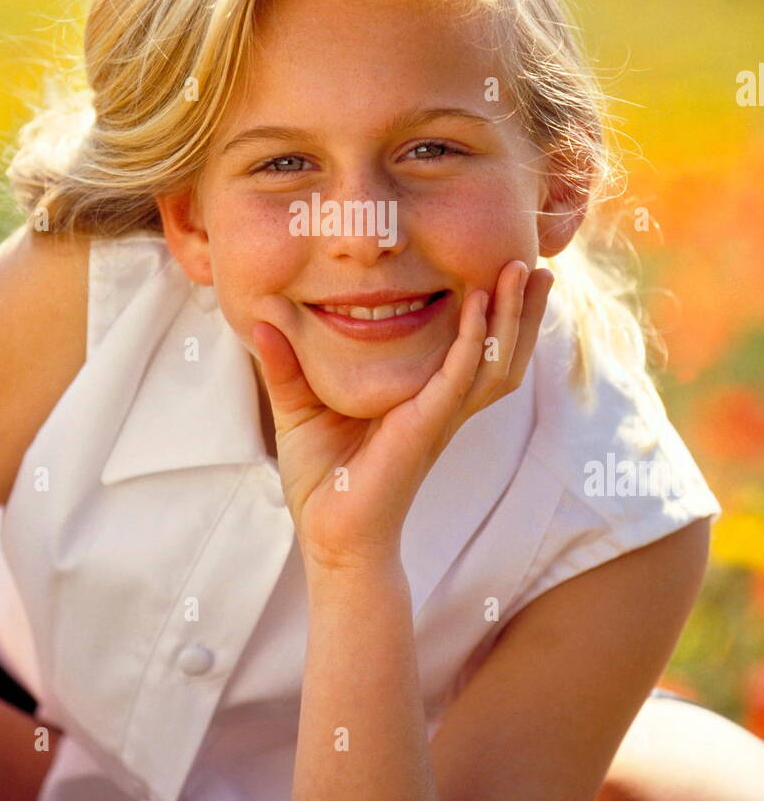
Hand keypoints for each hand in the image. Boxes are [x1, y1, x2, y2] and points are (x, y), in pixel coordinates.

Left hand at [251, 261, 553, 571]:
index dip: (496, 315)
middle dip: (524, 310)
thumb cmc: (322, 480)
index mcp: (424, 400)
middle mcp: (443, 406)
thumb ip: (287, 361)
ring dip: (514, 317)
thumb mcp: (299, 407)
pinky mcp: (427, 426)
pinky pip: (460, 376)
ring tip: (525, 273)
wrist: (329, 536)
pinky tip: (479, 306)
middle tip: (536, 264)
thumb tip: (264, 314)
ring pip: (495, 360)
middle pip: (501, 352)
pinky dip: (473, 339)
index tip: (504, 271)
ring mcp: (440, 416)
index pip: (473, 350)